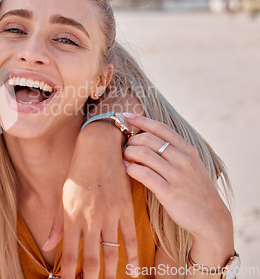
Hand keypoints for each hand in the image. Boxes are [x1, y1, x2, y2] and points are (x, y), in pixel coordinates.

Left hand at [44, 122, 138, 278]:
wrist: (98, 147)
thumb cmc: (77, 170)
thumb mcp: (62, 195)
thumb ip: (56, 223)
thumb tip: (47, 246)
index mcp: (71, 216)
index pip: (69, 255)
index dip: (68, 275)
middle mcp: (89, 219)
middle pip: (91, 260)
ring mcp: (109, 214)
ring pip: (112, 253)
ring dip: (111, 274)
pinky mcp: (125, 208)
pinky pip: (131, 237)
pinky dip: (133, 256)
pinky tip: (133, 270)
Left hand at [122, 114, 233, 263]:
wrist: (210, 218)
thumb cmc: (194, 189)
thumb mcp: (191, 165)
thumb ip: (173, 151)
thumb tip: (147, 137)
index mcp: (187, 150)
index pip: (161, 128)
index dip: (141, 120)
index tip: (126, 116)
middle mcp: (182, 159)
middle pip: (148, 139)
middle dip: (131, 140)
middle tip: (125, 147)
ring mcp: (176, 175)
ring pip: (143, 154)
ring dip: (128, 153)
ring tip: (124, 157)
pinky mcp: (169, 192)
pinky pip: (143, 174)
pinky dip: (130, 168)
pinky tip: (126, 168)